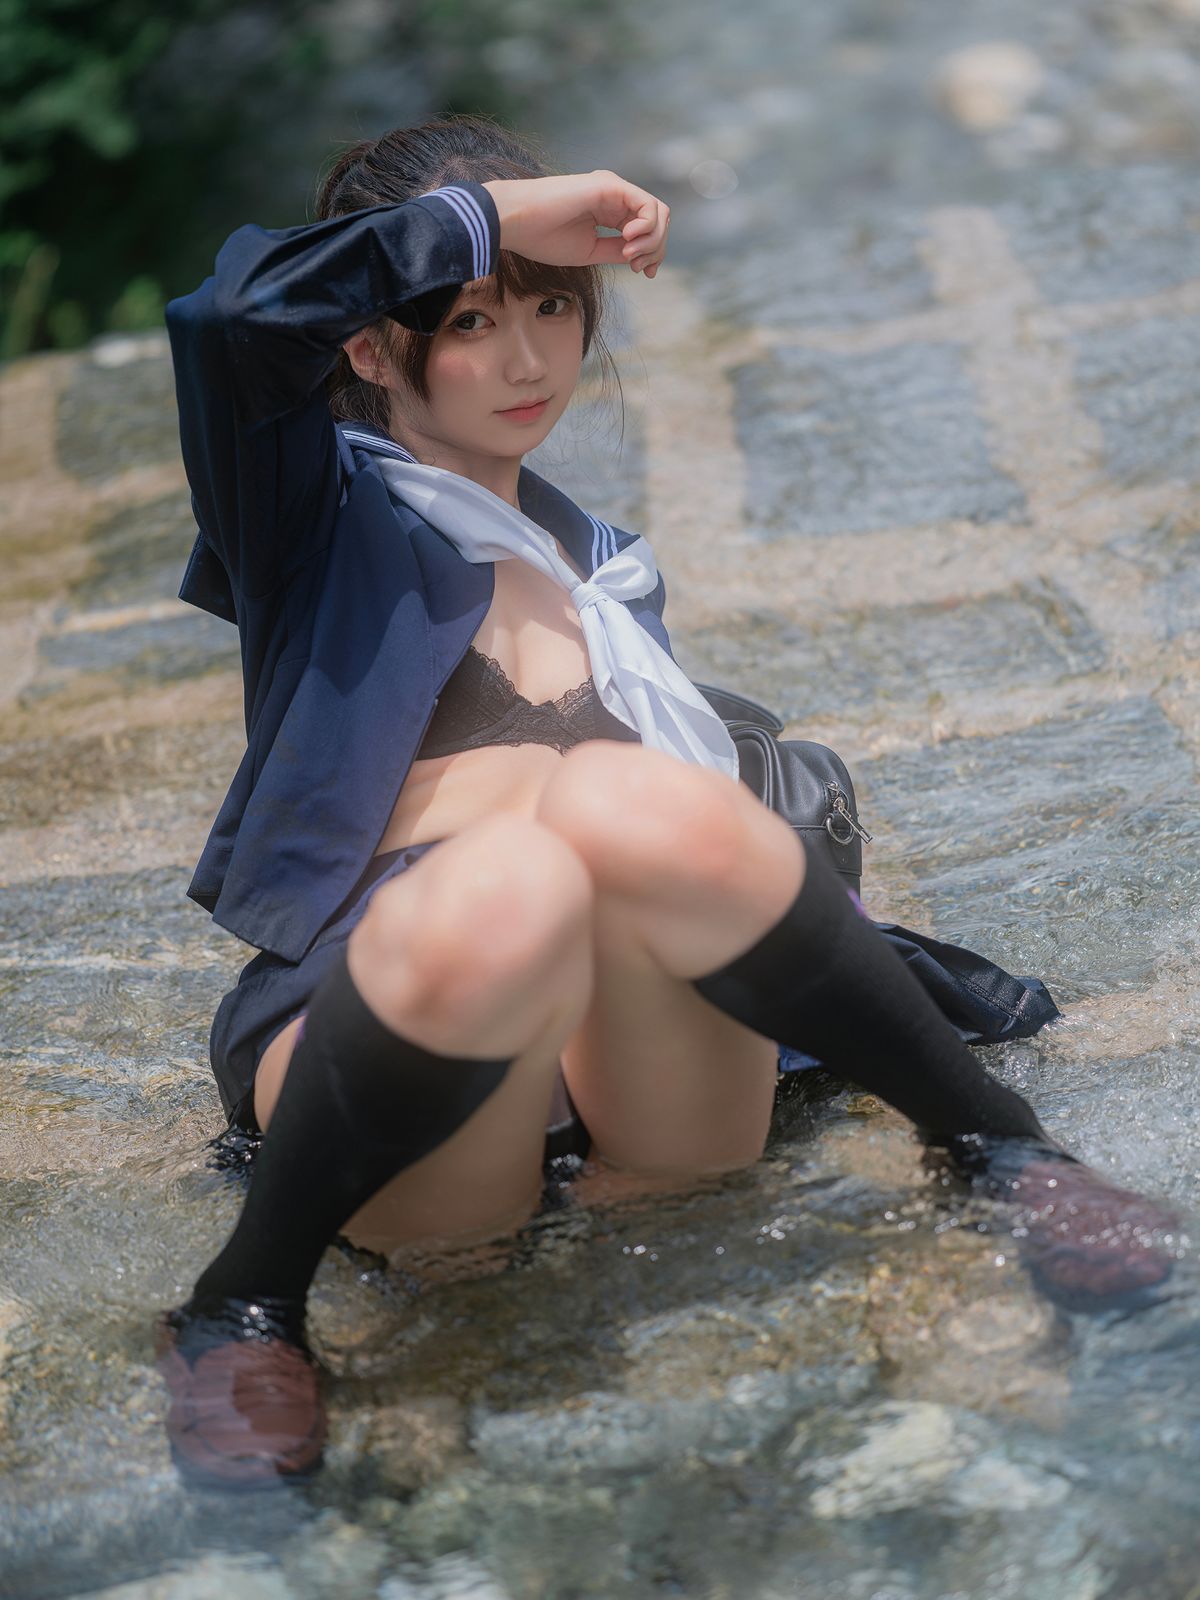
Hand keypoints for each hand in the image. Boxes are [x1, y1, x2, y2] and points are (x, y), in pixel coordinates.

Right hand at [481, 171, 669, 277]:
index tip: (645, 273)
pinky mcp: (611, 186)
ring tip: (630, 256)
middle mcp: (615, 197)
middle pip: (659, 220)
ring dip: (652, 240)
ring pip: (658, 212)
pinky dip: (646, 227)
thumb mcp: (590, 252)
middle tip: (638, 267)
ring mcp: (614, 189)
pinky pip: (647, 205)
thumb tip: (642, 258)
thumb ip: (617, 251)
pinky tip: (628, 240)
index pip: (647, 229)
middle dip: (656, 248)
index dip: (654, 253)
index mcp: (610, 212)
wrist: (518, 223)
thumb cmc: (544, 238)